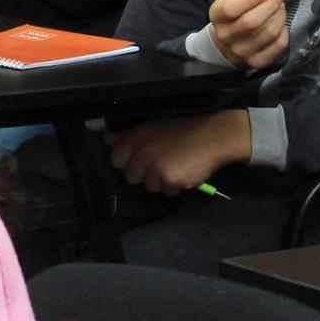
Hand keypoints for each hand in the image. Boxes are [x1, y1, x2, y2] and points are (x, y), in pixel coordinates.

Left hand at [105, 111, 251, 195]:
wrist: (214, 136)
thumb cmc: (184, 131)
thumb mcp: (154, 128)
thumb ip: (128, 136)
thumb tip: (105, 140)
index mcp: (138, 136)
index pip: (115, 159)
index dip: (128, 162)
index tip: (141, 161)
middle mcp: (144, 151)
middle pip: (132, 177)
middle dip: (145, 174)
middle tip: (163, 163)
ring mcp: (156, 166)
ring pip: (150, 187)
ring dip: (163, 181)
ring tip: (178, 165)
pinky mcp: (170, 179)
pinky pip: (168, 192)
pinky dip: (176, 186)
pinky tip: (186, 172)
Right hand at [207, 0, 287, 69]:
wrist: (227, 38)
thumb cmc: (233, 10)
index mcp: (217, 15)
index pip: (231, 9)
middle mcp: (225, 36)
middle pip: (251, 22)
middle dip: (270, 6)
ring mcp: (240, 51)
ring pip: (268, 33)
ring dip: (280, 16)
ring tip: (280, 8)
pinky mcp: (256, 61)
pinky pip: (278, 45)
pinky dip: (284, 31)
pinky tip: (280, 24)